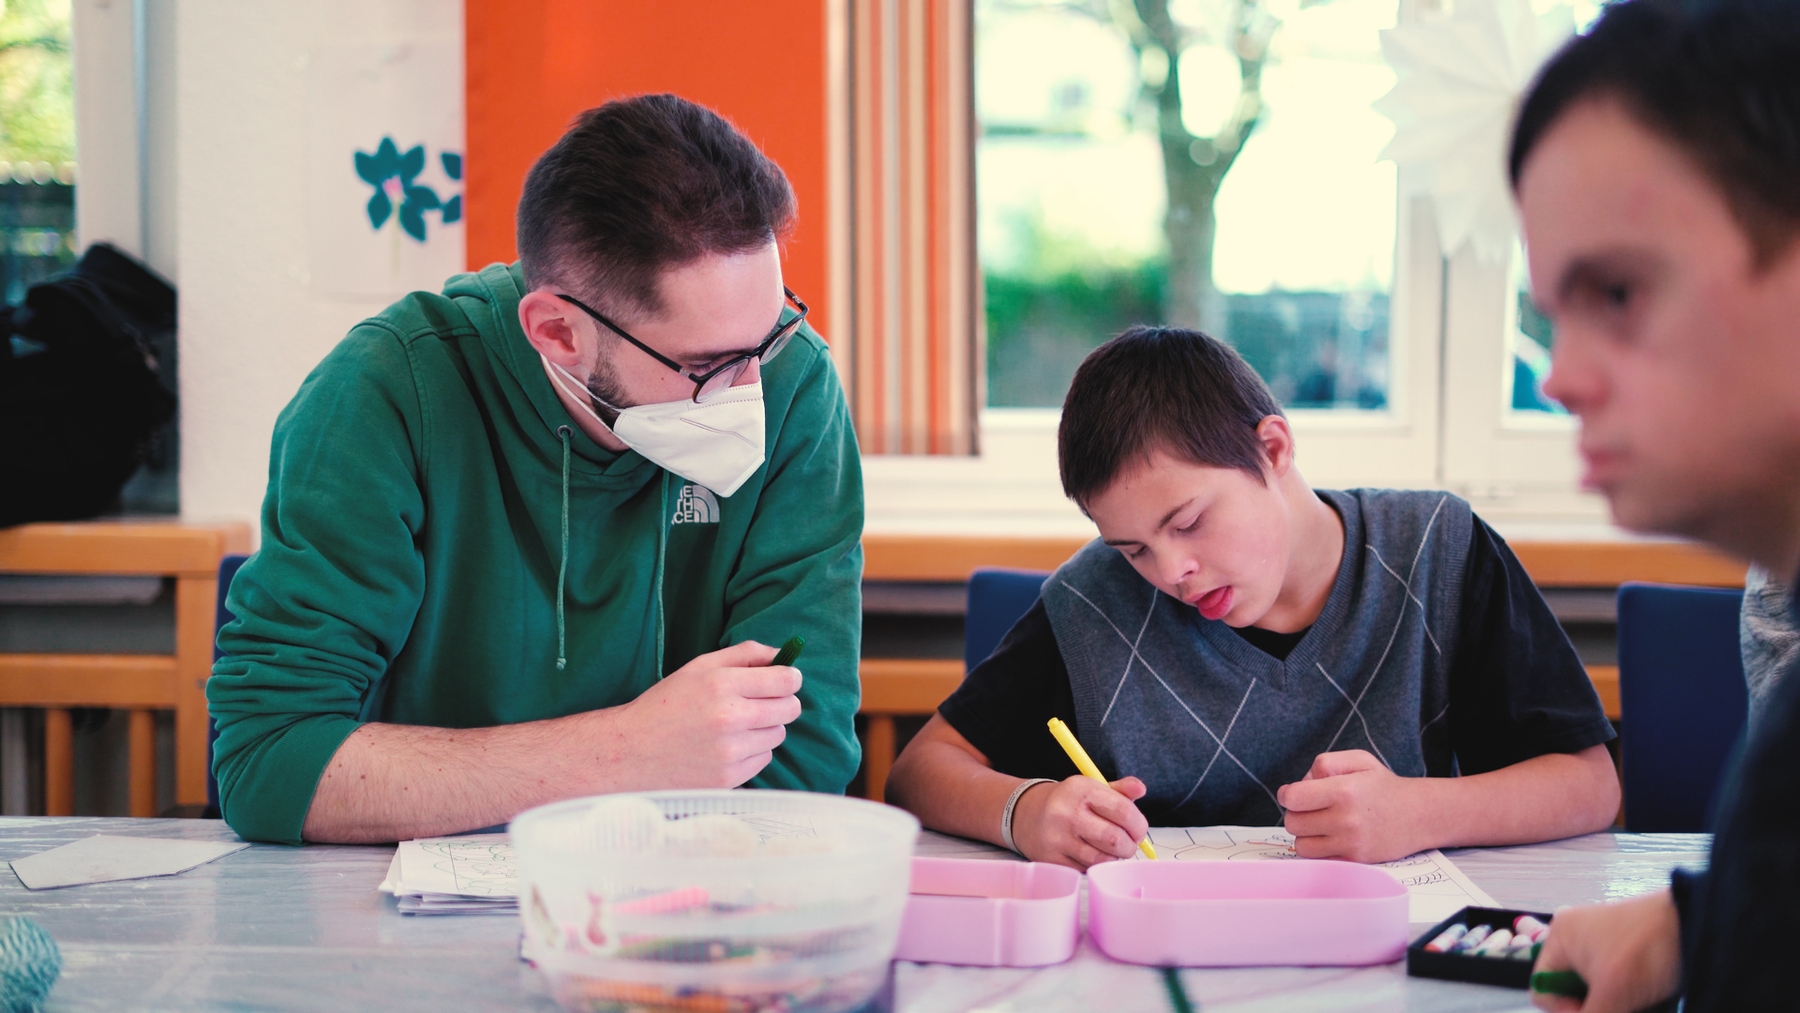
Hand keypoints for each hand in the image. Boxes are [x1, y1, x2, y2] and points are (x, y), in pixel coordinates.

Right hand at [600, 640, 801, 788]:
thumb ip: (743, 655)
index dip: (791, 677)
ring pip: (778, 734)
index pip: (785, 680)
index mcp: (721, 685)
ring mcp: (730, 752)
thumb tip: (782, 655)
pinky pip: (764, 759)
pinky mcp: (728, 778)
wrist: (631, 752)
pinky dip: (753, 751)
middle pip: (790, 708)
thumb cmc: (665, 705)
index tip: (786, 679)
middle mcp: (729, 718)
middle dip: (783, 702)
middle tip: (762, 702)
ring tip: (736, 726)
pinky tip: (728, 746)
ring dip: (766, 728)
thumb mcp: (698, 668)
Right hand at [1012, 775, 1148, 869]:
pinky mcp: (1052, 859)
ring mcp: (1057, 838)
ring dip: (1114, 857)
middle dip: (1129, 845)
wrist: (1027, 814)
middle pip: (1115, 839)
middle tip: (1128, 843)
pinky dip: (1096, 864)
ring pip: (1102, 858)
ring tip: (1111, 849)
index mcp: (1081, 790)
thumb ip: (1119, 790)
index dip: (1139, 825)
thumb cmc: (1067, 802)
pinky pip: (1087, 869)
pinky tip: (1092, 853)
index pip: (1124, 811)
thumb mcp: (1091, 788)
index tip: (1139, 830)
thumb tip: (1140, 789)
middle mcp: (1067, 813)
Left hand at [1278, 749, 1423, 861]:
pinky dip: (1320, 850)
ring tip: (1322, 823)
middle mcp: (1346, 820)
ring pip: (1301, 845)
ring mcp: (1351, 844)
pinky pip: (1319, 860)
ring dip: (1306, 834)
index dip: (1288, 794)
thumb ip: (1324, 764)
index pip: (1292, 798)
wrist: (1419, 815)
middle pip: (1293, 823)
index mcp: (1343, 790)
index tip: (1294, 794)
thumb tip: (1300, 785)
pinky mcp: (1355, 861)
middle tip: (1313, 808)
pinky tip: (1332, 837)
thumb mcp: (1358, 760)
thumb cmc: (1384, 786)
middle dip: (1297, 813)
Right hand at [1530, 890, 1680, 1012]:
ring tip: (1636, 1005)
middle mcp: (1575, 938)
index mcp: (1559, 938)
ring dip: (1612, 1006)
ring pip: (1595, 990)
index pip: (1542, 986)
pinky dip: (1625, 998)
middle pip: (1569, 989)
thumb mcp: (1612, 994)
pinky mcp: (1625, 950)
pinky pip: (1613, 983)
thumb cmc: (1643, 953)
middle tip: (1619, 1010)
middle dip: (1593, 1008)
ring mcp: (1602, 942)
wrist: (1696, 925)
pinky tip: (1644, 1000)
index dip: (1563, 1010)